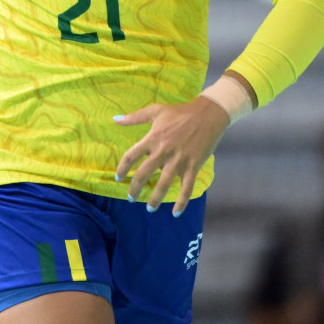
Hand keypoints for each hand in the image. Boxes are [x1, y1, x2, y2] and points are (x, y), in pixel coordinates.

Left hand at [113, 97, 229, 215]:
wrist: (208, 114)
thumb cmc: (180, 112)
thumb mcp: (156, 111)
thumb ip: (134, 117)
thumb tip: (114, 120)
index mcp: (152, 139)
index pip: (131, 156)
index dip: (122, 168)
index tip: (118, 178)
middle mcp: (163, 152)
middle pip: (143, 174)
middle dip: (135, 188)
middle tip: (131, 198)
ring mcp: (179, 160)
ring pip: (164, 184)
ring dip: (155, 199)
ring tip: (150, 209)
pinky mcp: (193, 166)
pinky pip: (186, 188)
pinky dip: (181, 202)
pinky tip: (176, 213)